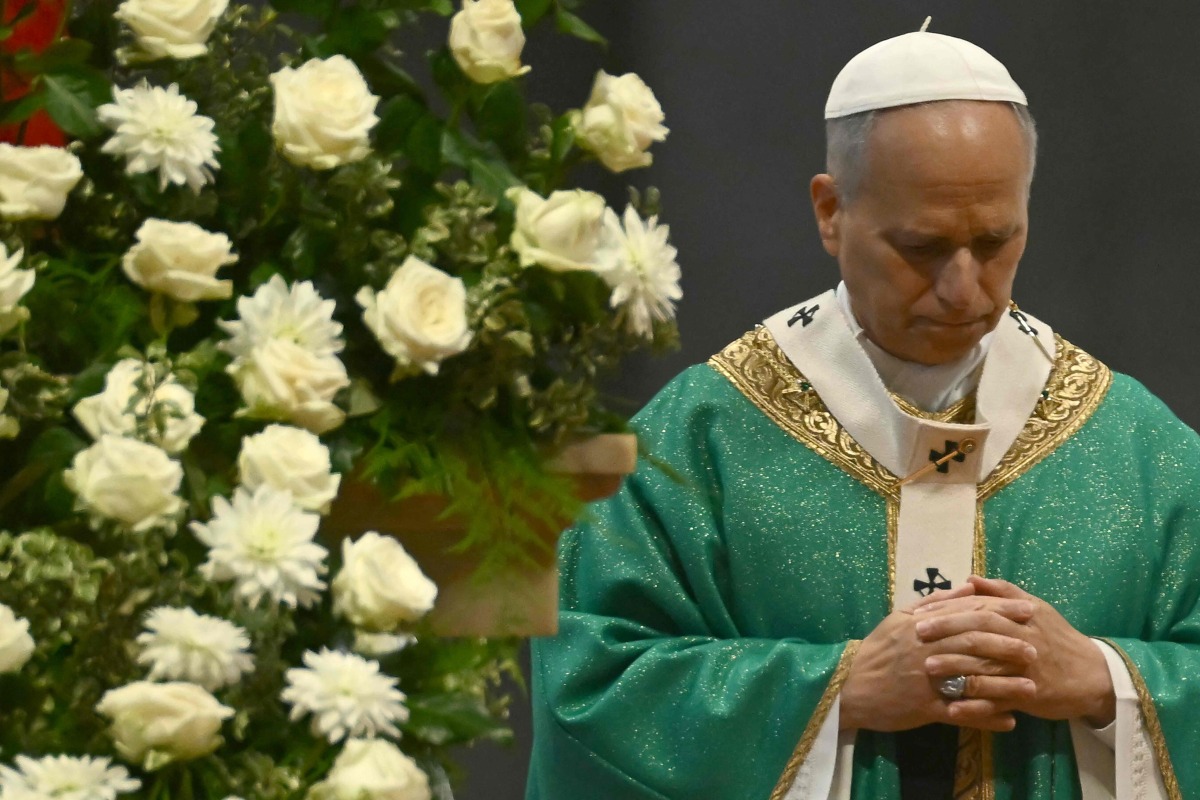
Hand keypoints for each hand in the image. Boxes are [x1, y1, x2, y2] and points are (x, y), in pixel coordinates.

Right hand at [839, 585, 1036, 732]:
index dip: (1000, 611)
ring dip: (1004, 684)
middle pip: (973, 643)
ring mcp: (926, 680)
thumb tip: (968, 587)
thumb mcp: (899, 618)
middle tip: (1035, 648)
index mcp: (922, 625)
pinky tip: (1008, 721)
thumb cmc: (878, 650)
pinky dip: (986, 718)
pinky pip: (961, 714)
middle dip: (1007, 644)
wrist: (850, 685)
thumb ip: (935, 602)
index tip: (1027, 610)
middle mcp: (926, 649)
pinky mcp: (925, 708)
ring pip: (971, 678)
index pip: (966, 613)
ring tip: (1032, 687)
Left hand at [914, 576, 1115, 725]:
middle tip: (917, 635)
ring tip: (927, 668)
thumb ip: (1002, 592)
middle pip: (980, 632)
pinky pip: (997, 700)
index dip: (948, 609)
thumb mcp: (1036, 608)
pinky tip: (951, 706)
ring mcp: (1025, 669)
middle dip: (946, 632)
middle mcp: (1022, 639)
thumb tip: (969, 578)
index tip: (920, 612)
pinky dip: (974, 705)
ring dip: (955, 667)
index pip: (979, 607)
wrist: (1093, 676)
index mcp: (1020, 615)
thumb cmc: (1056, 638)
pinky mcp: (1028, 696)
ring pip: (986, 666)